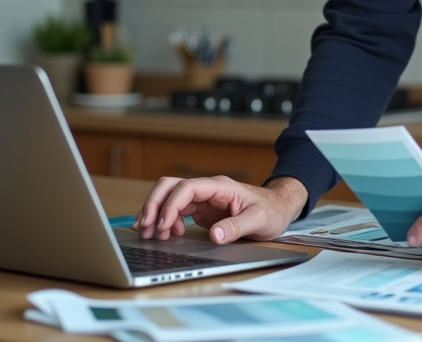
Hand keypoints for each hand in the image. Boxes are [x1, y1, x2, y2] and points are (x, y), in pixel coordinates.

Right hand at [132, 175, 307, 243]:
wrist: (278, 209)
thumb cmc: (271, 210)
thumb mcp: (258, 220)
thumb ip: (236, 227)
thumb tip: (214, 236)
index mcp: (220, 187)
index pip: (186, 188)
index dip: (171, 205)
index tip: (164, 225)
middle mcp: (208, 190)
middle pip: (170, 187)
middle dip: (154, 205)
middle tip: (144, 227)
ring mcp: (203, 199)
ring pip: (170, 198)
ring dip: (156, 213)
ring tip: (149, 234)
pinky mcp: (201, 210)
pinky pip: (177, 210)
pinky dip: (167, 221)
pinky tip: (169, 234)